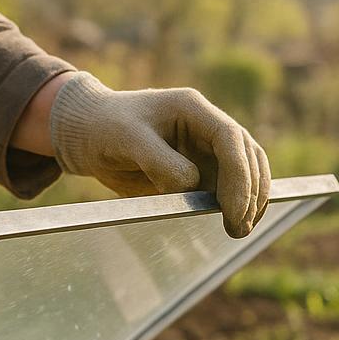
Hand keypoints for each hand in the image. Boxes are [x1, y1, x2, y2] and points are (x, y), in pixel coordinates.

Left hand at [48, 72, 269, 237]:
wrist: (89, 134)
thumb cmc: (105, 127)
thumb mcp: (128, 139)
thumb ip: (161, 162)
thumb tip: (193, 186)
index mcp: (193, 109)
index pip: (230, 139)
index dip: (239, 174)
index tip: (234, 208)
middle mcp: (207, 128)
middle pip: (247, 156)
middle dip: (249, 192)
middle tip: (239, 226)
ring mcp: (206, 150)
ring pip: (245, 173)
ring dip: (250, 201)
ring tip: (239, 230)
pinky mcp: (200, 172)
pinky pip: (227, 188)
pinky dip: (236, 205)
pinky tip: (235, 223)